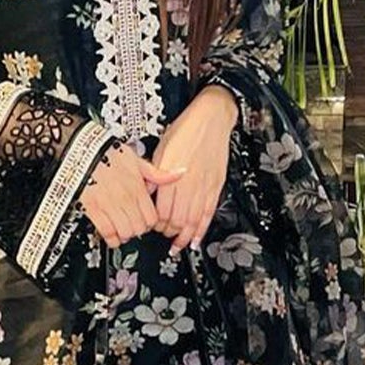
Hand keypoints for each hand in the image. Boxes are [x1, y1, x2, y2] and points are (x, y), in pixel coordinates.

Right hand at [80, 141, 186, 246]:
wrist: (83, 151)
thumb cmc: (109, 154)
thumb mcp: (138, 161)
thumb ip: (159, 173)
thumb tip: (180, 173)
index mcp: (137, 188)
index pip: (152, 218)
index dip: (151, 222)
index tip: (147, 220)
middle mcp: (124, 198)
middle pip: (139, 228)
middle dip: (139, 229)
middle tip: (135, 225)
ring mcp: (109, 205)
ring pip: (125, 232)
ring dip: (126, 234)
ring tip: (124, 229)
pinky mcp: (94, 210)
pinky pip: (106, 232)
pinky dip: (111, 238)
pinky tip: (112, 234)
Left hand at [150, 84, 236, 252]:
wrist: (211, 119)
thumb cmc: (185, 130)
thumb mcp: (162, 149)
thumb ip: (155, 175)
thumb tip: (147, 193)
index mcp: (172, 175)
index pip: (162, 210)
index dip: (157, 223)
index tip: (154, 225)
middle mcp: (188, 183)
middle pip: (177, 219)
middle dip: (169, 231)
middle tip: (164, 234)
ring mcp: (204, 186)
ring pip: (193, 220)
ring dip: (184, 236)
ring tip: (178, 246)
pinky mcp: (216, 185)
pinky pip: (208, 213)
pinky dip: (202, 229)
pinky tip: (196, 239)